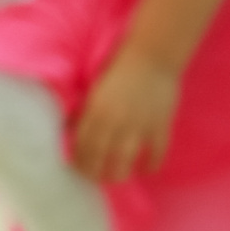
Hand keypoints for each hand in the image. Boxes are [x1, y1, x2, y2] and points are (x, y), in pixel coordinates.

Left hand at [71, 50, 178, 183]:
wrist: (152, 55)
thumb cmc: (119, 67)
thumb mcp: (94, 88)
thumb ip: (84, 110)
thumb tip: (70, 129)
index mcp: (95, 111)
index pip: (81, 147)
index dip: (79, 162)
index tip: (79, 168)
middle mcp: (114, 122)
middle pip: (100, 160)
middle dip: (95, 173)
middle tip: (97, 176)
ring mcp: (138, 126)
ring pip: (124, 162)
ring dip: (119, 174)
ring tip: (118, 176)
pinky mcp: (160, 126)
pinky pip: (156, 154)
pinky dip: (150, 165)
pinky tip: (146, 169)